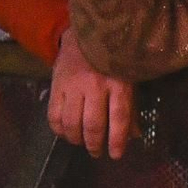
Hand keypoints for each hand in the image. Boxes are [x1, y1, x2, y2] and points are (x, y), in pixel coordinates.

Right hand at [50, 29, 134, 158]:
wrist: (88, 32)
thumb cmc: (115, 58)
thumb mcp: (130, 78)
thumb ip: (131, 107)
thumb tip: (134, 136)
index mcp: (120, 82)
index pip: (119, 117)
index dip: (117, 139)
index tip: (115, 155)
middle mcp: (96, 85)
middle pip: (93, 123)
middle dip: (94, 144)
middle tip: (96, 152)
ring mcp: (74, 85)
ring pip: (71, 122)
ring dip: (76, 139)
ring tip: (82, 143)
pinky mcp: (56, 85)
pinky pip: (53, 115)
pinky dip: (59, 129)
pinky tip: (65, 133)